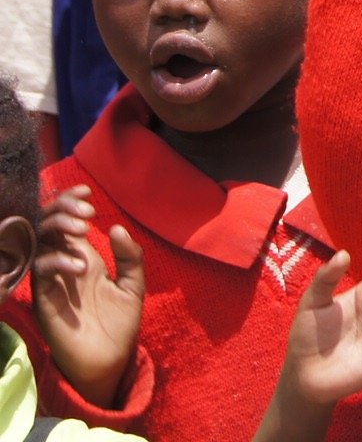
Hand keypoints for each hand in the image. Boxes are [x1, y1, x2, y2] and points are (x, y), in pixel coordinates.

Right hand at [33, 189, 142, 409]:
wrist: (109, 361)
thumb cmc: (119, 324)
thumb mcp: (133, 285)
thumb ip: (130, 257)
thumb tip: (116, 228)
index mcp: (83, 257)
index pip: (67, 221)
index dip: (70, 202)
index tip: (87, 191)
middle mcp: (63, 264)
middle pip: (47, 225)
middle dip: (62, 209)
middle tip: (86, 210)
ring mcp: (52, 280)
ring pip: (39, 242)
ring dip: (56, 228)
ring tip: (82, 227)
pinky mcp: (43, 298)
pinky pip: (40, 271)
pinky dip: (57, 261)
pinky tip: (80, 266)